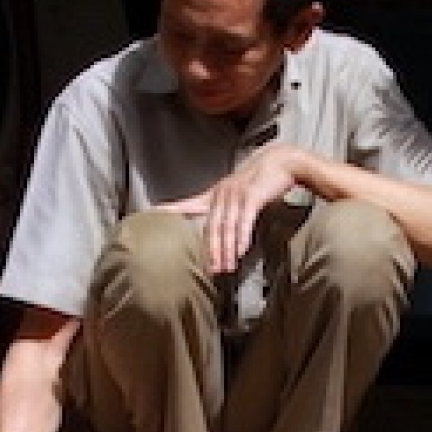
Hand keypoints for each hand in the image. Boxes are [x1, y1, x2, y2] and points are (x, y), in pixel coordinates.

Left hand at [157, 145, 297, 272]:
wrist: (282, 161)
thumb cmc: (259, 180)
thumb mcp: (235, 193)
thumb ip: (223, 210)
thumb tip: (215, 231)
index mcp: (214, 195)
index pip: (186, 205)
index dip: (169, 211)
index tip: (150, 215)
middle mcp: (221, 195)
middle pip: (210, 228)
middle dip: (209, 251)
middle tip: (210, 270)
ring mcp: (236, 195)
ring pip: (227, 228)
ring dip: (226, 250)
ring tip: (225, 268)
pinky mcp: (252, 197)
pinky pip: (244, 221)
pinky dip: (242, 237)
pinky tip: (240, 251)